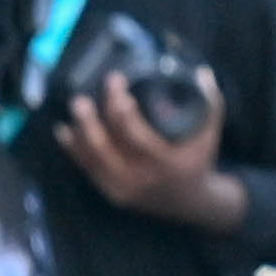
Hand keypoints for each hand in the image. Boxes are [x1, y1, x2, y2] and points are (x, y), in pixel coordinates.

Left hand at [51, 79, 247, 233]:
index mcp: (165, 162)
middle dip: (90, 119)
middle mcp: (141, 178)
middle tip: (82, 97)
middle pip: (105, 146)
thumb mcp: (209, 135)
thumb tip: (200, 72)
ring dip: (78, 132)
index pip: (135, 134)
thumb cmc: (198, 161)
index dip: (120, 109)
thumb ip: (210, 105)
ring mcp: (123, 188)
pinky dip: (73, 149)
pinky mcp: (111, 192)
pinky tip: (64, 131)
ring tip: (76, 107)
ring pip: (91, 158)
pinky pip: (87, 168)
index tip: (117, 85)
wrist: (189, 202)